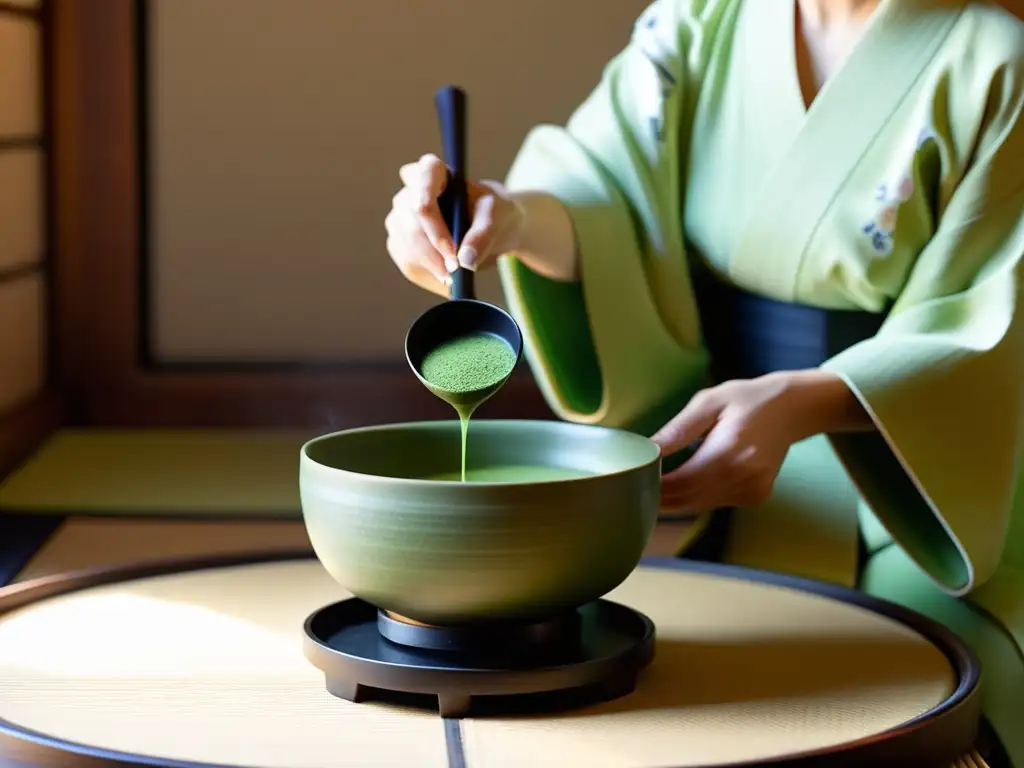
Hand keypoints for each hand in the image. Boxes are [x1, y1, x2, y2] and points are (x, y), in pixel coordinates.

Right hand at [384, 154, 526, 296]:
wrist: (490, 226)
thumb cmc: (493, 212)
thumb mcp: (497, 216)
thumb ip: (483, 233)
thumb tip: (465, 260)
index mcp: (432, 171)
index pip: (420, 185)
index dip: (433, 222)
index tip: (452, 251)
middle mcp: (409, 191)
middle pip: (410, 224)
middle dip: (433, 253)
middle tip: (457, 271)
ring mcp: (400, 216)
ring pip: (404, 246)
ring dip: (430, 267)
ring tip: (455, 276)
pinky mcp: (400, 241)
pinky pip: (405, 262)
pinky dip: (426, 275)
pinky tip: (445, 277)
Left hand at [651, 371, 867, 511]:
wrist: (793, 408)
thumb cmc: (747, 400)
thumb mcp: (708, 402)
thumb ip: (677, 430)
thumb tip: (647, 451)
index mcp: (730, 452)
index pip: (682, 483)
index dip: (655, 486)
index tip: (632, 479)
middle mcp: (744, 478)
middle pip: (688, 500)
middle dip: (660, 496)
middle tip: (634, 485)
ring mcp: (752, 492)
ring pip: (700, 505)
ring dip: (676, 498)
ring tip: (654, 482)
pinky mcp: (756, 497)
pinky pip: (715, 503)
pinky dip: (697, 495)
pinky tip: (688, 479)